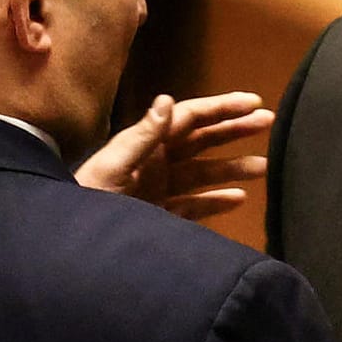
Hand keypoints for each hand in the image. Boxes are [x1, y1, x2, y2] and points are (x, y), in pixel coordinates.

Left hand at [75, 92, 273, 220]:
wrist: (72, 240)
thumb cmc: (87, 199)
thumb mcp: (114, 165)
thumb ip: (142, 136)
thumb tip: (167, 101)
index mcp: (147, 143)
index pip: (190, 117)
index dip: (221, 108)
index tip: (253, 102)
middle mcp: (158, 162)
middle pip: (203, 141)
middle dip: (235, 131)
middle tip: (269, 122)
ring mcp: (161, 189)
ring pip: (205, 174)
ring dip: (233, 168)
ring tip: (264, 167)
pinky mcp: (161, 216)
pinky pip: (195, 206)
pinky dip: (216, 202)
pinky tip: (238, 199)